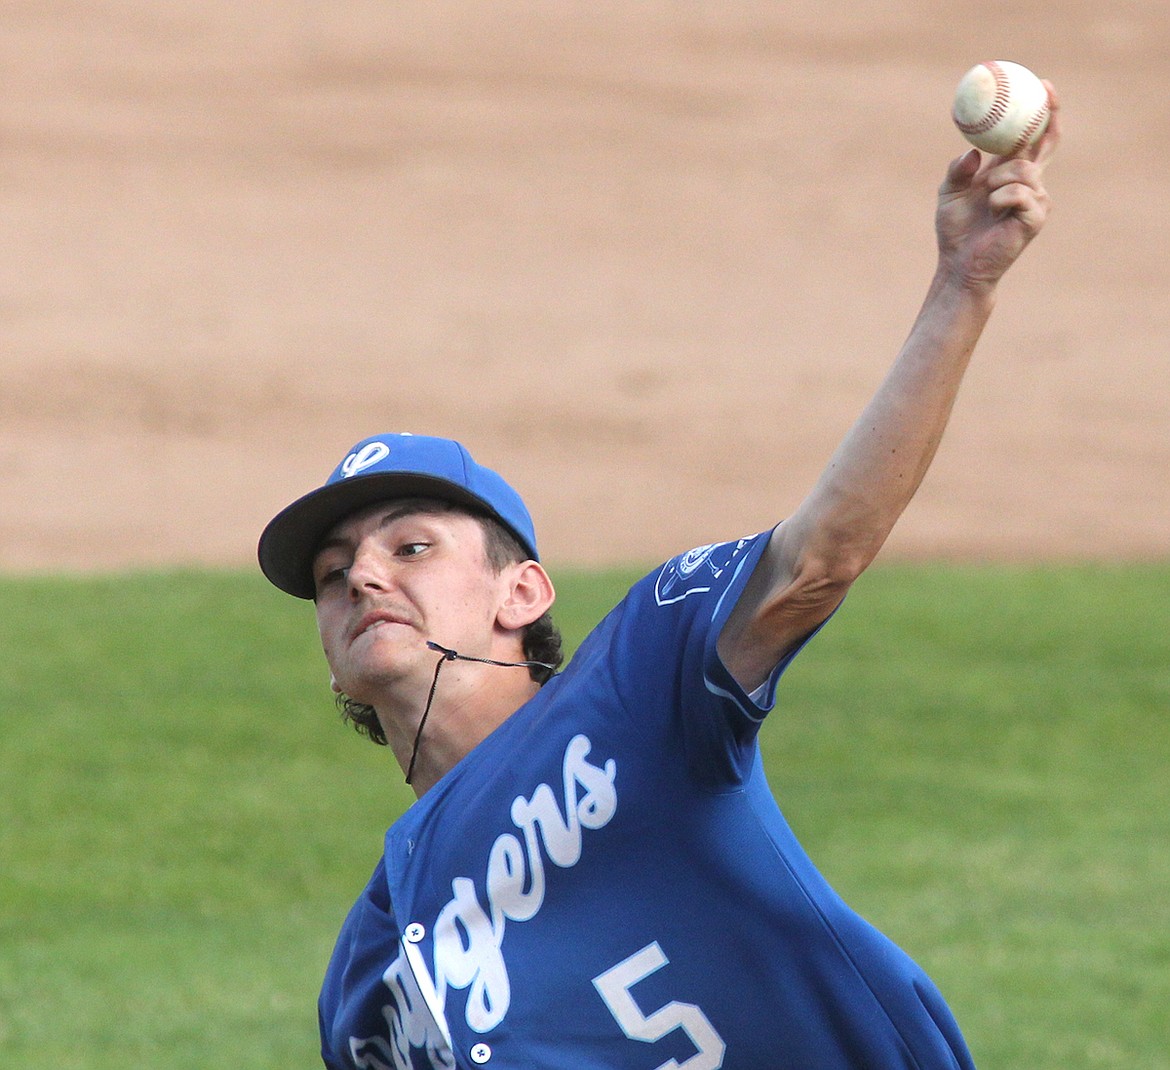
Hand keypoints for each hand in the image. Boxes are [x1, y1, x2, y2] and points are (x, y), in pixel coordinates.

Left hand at [935, 81, 1060, 289]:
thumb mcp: (949, 193)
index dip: (1042, 113)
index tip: (1043, 85)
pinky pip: (1018, 193)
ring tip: (985, 199)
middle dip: (1044, 120)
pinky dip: (999, 198)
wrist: (959, 264)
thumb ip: (957, 169)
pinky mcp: (1036, 218)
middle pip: (1043, 146)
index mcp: (1010, 173)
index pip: (1033, 138)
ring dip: (998, 180)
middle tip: (1042, 95)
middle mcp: (1029, 183)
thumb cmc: (956, 230)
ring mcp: (1036, 200)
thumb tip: (972, 152)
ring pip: (1023, 170)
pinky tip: (992, 211)